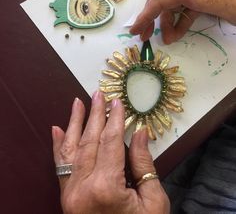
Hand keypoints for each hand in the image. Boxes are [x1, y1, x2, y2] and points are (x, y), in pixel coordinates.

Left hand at [52, 91, 169, 213]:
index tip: (117, 102)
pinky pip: (60, 166)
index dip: (115, 119)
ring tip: (78, 103)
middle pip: (90, 141)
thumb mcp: (153, 202)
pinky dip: (59, 146)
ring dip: (76, 123)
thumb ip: (144, 165)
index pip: (110, 142)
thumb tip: (138, 133)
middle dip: (95, 114)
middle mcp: (82, 188)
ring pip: (72, 149)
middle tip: (99, 95)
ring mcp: (71, 193)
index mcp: (106, 189)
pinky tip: (58, 128)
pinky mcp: (67, 197)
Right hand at [130, 0, 235, 43]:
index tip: (136, 30)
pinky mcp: (203, 1)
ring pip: (171, 5)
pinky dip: (176, 23)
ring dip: (164, 22)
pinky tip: (176, 34)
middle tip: (144, 35)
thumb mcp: (231, 5)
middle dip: (150, 15)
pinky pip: (183, 11)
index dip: (147, 12)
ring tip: (166, 39)